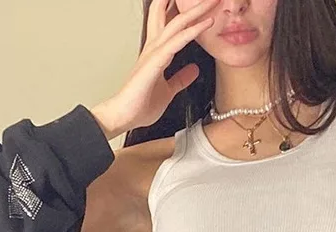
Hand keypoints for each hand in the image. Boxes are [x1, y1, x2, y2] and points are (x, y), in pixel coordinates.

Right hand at [91, 0, 220, 137]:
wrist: (124, 116)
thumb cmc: (140, 105)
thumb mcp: (168, 90)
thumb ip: (180, 78)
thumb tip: (193, 70)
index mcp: (156, 53)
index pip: (170, 25)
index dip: (183, 13)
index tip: (199, 5)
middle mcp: (154, 48)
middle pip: (174, 17)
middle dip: (191, 6)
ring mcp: (154, 53)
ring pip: (177, 24)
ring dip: (196, 11)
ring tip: (211, 1)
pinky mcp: (155, 61)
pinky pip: (178, 41)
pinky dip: (192, 31)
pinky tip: (205, 23)